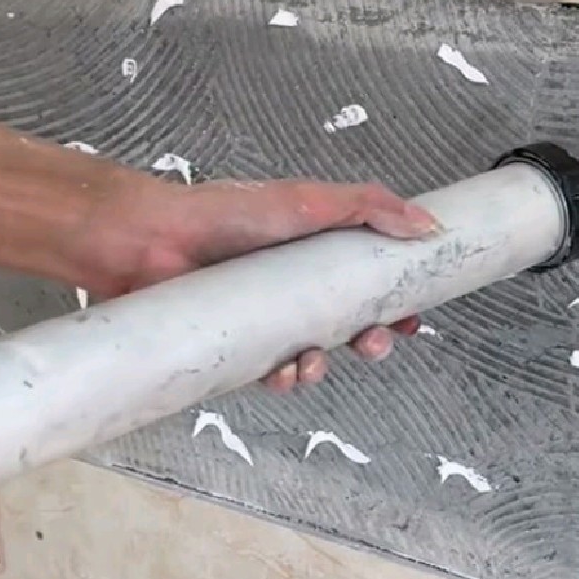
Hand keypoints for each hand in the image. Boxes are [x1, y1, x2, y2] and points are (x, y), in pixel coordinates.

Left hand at [69, 169, 437, 387]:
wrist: (151, 241)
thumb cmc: (223, 213)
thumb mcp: (308, 200)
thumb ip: (370, 207)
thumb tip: (426, 225)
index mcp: (313, 252)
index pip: (366, 281)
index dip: (392, 303)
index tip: (411, 317)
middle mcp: (290, 286)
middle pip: (345, 324)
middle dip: (368, 340)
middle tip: (374, 342)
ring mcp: (263, 317)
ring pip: (310, 355)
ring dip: (321, 366)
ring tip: (315, 361)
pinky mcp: (235, 346)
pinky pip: (269, 373)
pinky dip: (282, 379)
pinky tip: (283, 372)